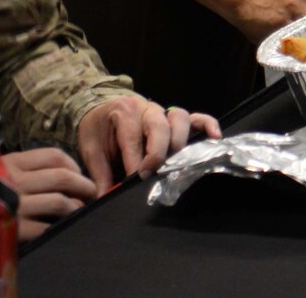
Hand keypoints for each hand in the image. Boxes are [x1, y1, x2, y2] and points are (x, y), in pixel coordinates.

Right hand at [0, 146, 96, 241]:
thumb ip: (22, 169)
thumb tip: (62, 172)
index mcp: (10, 163)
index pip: (53, 155)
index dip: (74, 164)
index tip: (80, 174)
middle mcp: (12, 181)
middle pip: (62, 177)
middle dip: (84, 185)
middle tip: (92, 192)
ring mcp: (13, 205)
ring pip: (60, 202)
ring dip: (76, 207)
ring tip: (80, 210)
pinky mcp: (13, 229)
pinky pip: (47, 227)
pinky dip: (59, 226)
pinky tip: (60, 227)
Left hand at [75, 96, 220, 194]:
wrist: (99, 109)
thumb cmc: (97, 129)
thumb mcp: (91, 149)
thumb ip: (99, 174)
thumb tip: (105, 198)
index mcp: (123, 112)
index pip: (132, 139)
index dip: (135, 162)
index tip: (134, 181)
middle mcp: (145, 107)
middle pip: (159, 127)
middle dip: (157, 153)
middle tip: (151, 173)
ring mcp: (163, 111)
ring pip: (179, 120)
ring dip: (179, 142)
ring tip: (176, 161)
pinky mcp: (174, 117)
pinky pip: (195, 117)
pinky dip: (207, 125)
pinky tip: (215, 137)